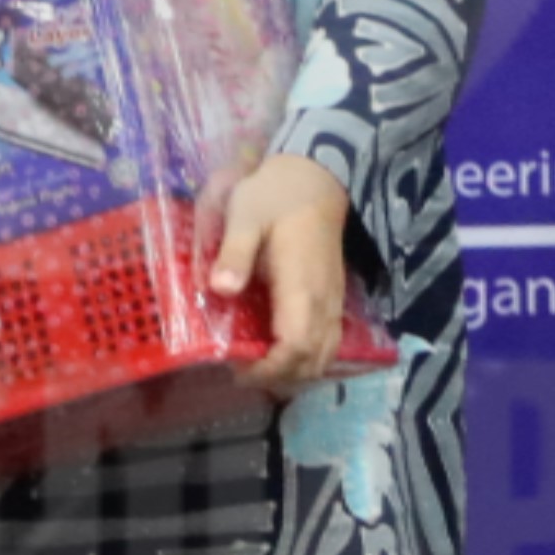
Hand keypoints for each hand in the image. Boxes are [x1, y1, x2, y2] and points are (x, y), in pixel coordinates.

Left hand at [214, 153, 359, 397]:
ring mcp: (333, 301)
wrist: (316, 177)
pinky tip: (281, 352)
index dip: (269, 368)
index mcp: (301, 287)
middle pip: (312, 361)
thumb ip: (235, 252)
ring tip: (259, 366)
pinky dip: (308, 359)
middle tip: (242, 372)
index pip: (295, 347)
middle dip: (279, 377)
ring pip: (325, 356)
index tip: (237, 369)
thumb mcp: (246, 215)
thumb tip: (220, 288)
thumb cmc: (275, 196)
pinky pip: (329, 343)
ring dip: (295, 372)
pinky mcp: (334, 298)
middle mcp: (324, 301)